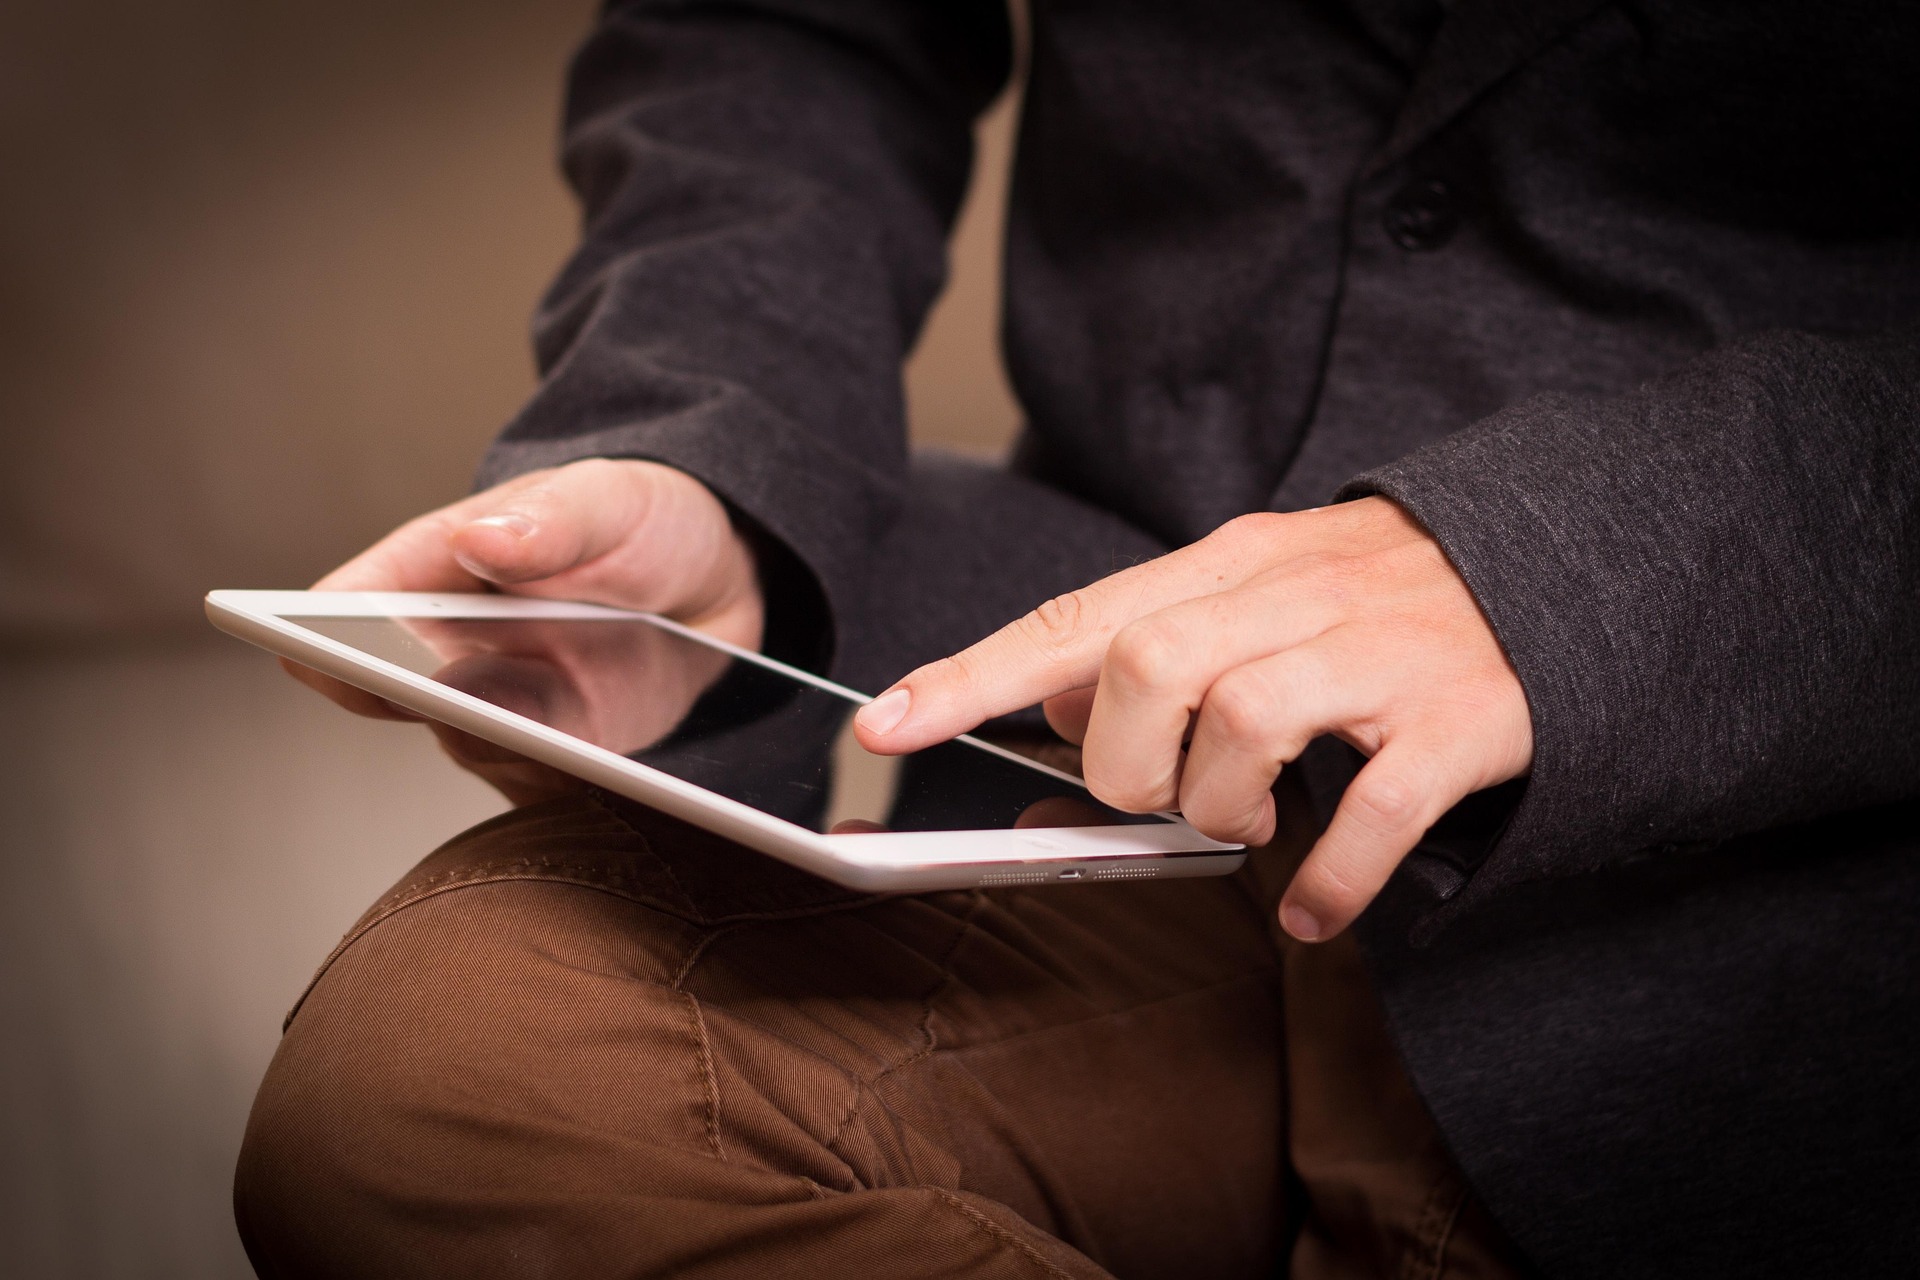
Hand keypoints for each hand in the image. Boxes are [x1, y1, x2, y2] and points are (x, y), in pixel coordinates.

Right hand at [285, 458, 763, 794]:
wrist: (716, 582)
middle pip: (397, 688)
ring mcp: (505, 708)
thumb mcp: (607, 500)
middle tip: (431, 698)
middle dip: (408, 698)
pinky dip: (559, 780)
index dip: (319, 631)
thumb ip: (552, 520)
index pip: (352, 603)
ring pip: (471, 744)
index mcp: (437, 568)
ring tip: (523, 735)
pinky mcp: (562, 756)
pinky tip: (589, 771)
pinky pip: (545, 783)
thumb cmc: (638, 522)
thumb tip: (480, 540)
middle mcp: (453, 648)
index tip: (309, 649)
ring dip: (492, 744)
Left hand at [853, 498, 1531, 941]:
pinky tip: (1315, 906)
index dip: (972, 676)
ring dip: (1219, 804)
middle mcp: (1296, 595)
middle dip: (1127, 759)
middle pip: (1150, 665)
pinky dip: (1330, 876)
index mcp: (1234, 563)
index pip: (1077, 617)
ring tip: (1245, 822)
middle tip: (1161, 794)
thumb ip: (1154, 636)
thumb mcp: (1258, 590)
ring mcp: (1379, 655)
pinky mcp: (1457, 721)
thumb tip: (1052, 701)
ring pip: (1243, 721)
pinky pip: (1375, 810)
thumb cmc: (1381, 597)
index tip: (885, 725)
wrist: (1561, 564)